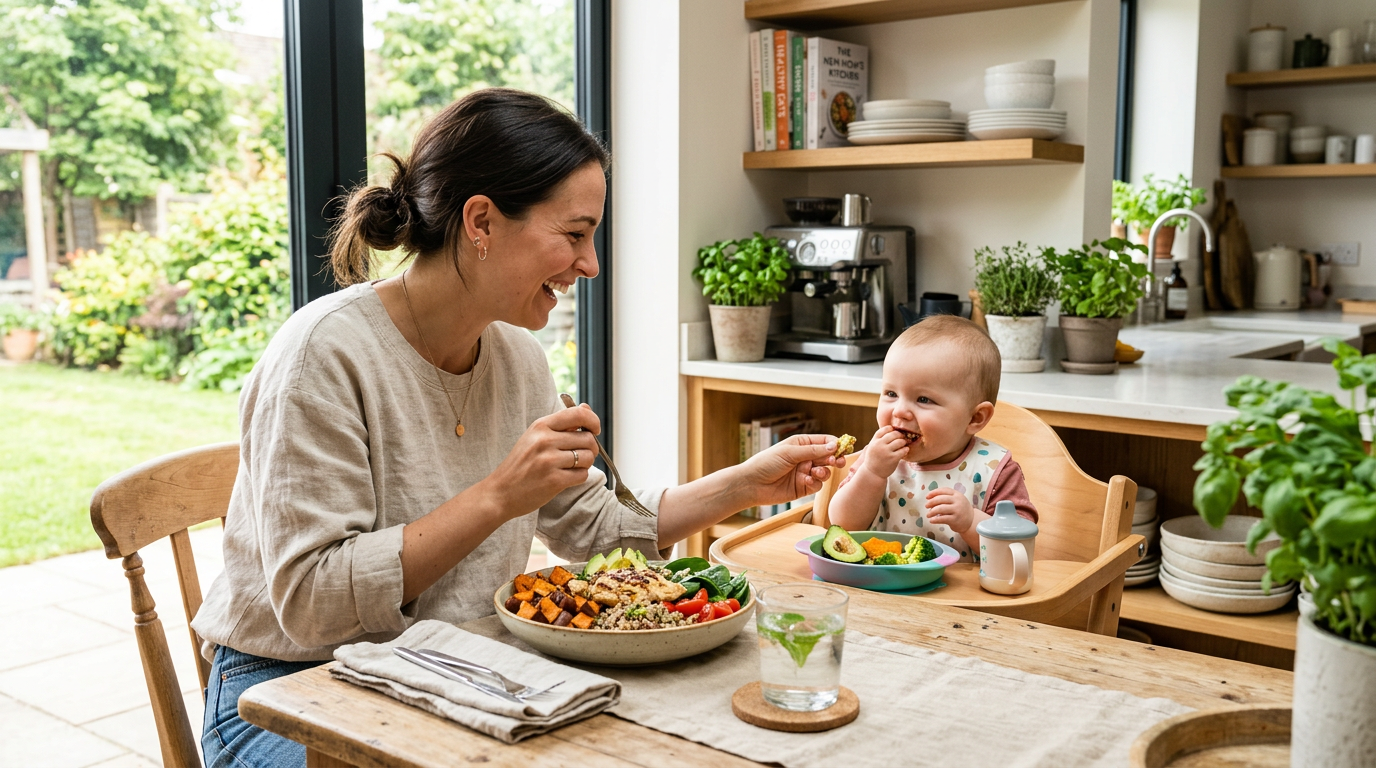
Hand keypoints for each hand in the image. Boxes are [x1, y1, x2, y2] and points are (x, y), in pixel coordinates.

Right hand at [484, 404, 600, 515]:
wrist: (500, 492)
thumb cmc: (520, 464)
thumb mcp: (535, 437)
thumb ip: (561, 424)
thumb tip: (587, 408)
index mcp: (540, 426)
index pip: (578, 414)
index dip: (593, 420)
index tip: (594, 430)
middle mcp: (545, 440)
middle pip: (587, 438)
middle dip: (591, 448)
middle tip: (580, 455)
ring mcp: (549, 461)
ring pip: (588, 457)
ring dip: (586, 464)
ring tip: (572, 467)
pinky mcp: (554, 481)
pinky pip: (582, 475)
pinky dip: (579, 477)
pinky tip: (566, 478)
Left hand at [740, 434, 843, 506]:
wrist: (752, 484)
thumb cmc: (767, 463)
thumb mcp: (790, 452)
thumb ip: (813, 450)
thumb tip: (834, 446)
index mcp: (801, 444)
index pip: (824, 442)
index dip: (836, 445)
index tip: (843, 449)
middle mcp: (805, 457)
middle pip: (828, 457)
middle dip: (834, 459)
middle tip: (838, 462)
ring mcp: (805, 472)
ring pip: (824, 472)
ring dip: (823, 472)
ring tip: (815, 472)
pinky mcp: (803, 487)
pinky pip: (817, 485)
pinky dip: (815, 482)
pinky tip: (805, 480)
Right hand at [861, 426, 910, 480]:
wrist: (872, 473)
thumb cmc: (874, 459)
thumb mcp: (872, 447)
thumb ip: (879, 439)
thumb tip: (891, 430)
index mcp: (874, 441)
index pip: (884, 429)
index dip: (890, 429)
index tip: (893, 431)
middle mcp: (879, 445)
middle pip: (893, 434)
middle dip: (899, 435)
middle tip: (902, 437)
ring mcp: (886, 452)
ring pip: (899, 441)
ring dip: (903, 442)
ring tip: (903, 444)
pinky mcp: (892, 458)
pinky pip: (903, 450)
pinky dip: (906, 449)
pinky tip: (905, 450)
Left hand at [925, 488, 975, 532]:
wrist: (972, 521)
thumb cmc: (961, 509)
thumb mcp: (957, 500)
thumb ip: (946, 497)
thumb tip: (930, 498)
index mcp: (957, 494)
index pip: (943, 490)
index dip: (933, 492)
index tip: (927, 497)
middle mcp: (958, 501)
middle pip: (940, 499)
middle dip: (931, 502)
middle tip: (926, 506)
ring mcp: (957, 510)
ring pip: (940, 508)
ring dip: (931, 512)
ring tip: (928, 515)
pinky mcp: (955, 519)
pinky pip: (942, 518)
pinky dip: (935, 519)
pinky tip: (931, 520)